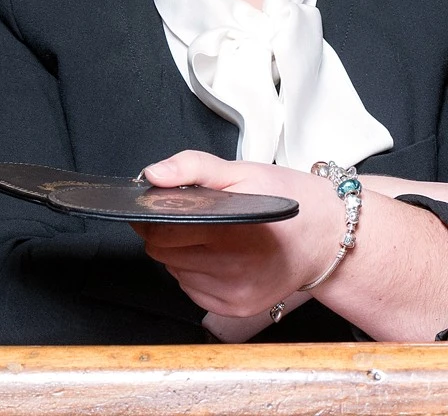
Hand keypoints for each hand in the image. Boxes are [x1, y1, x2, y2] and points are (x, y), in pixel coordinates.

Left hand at [133, 150, 342, 317]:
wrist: (326, 237)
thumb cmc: (285, 200)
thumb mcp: (239, 171)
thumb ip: (191, 168)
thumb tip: (153, 176)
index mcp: (230, 233)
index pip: (161, 233)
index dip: (151, 216)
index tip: (157, 204)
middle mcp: (233, 271)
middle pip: (163, 254)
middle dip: (165, 233)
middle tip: (186, 217)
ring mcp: (235, 295)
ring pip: (175, 272)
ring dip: (179, 253)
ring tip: (207, 235)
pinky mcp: (238, 309)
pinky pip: (193, 290)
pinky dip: (193, 271)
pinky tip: (214, 255)